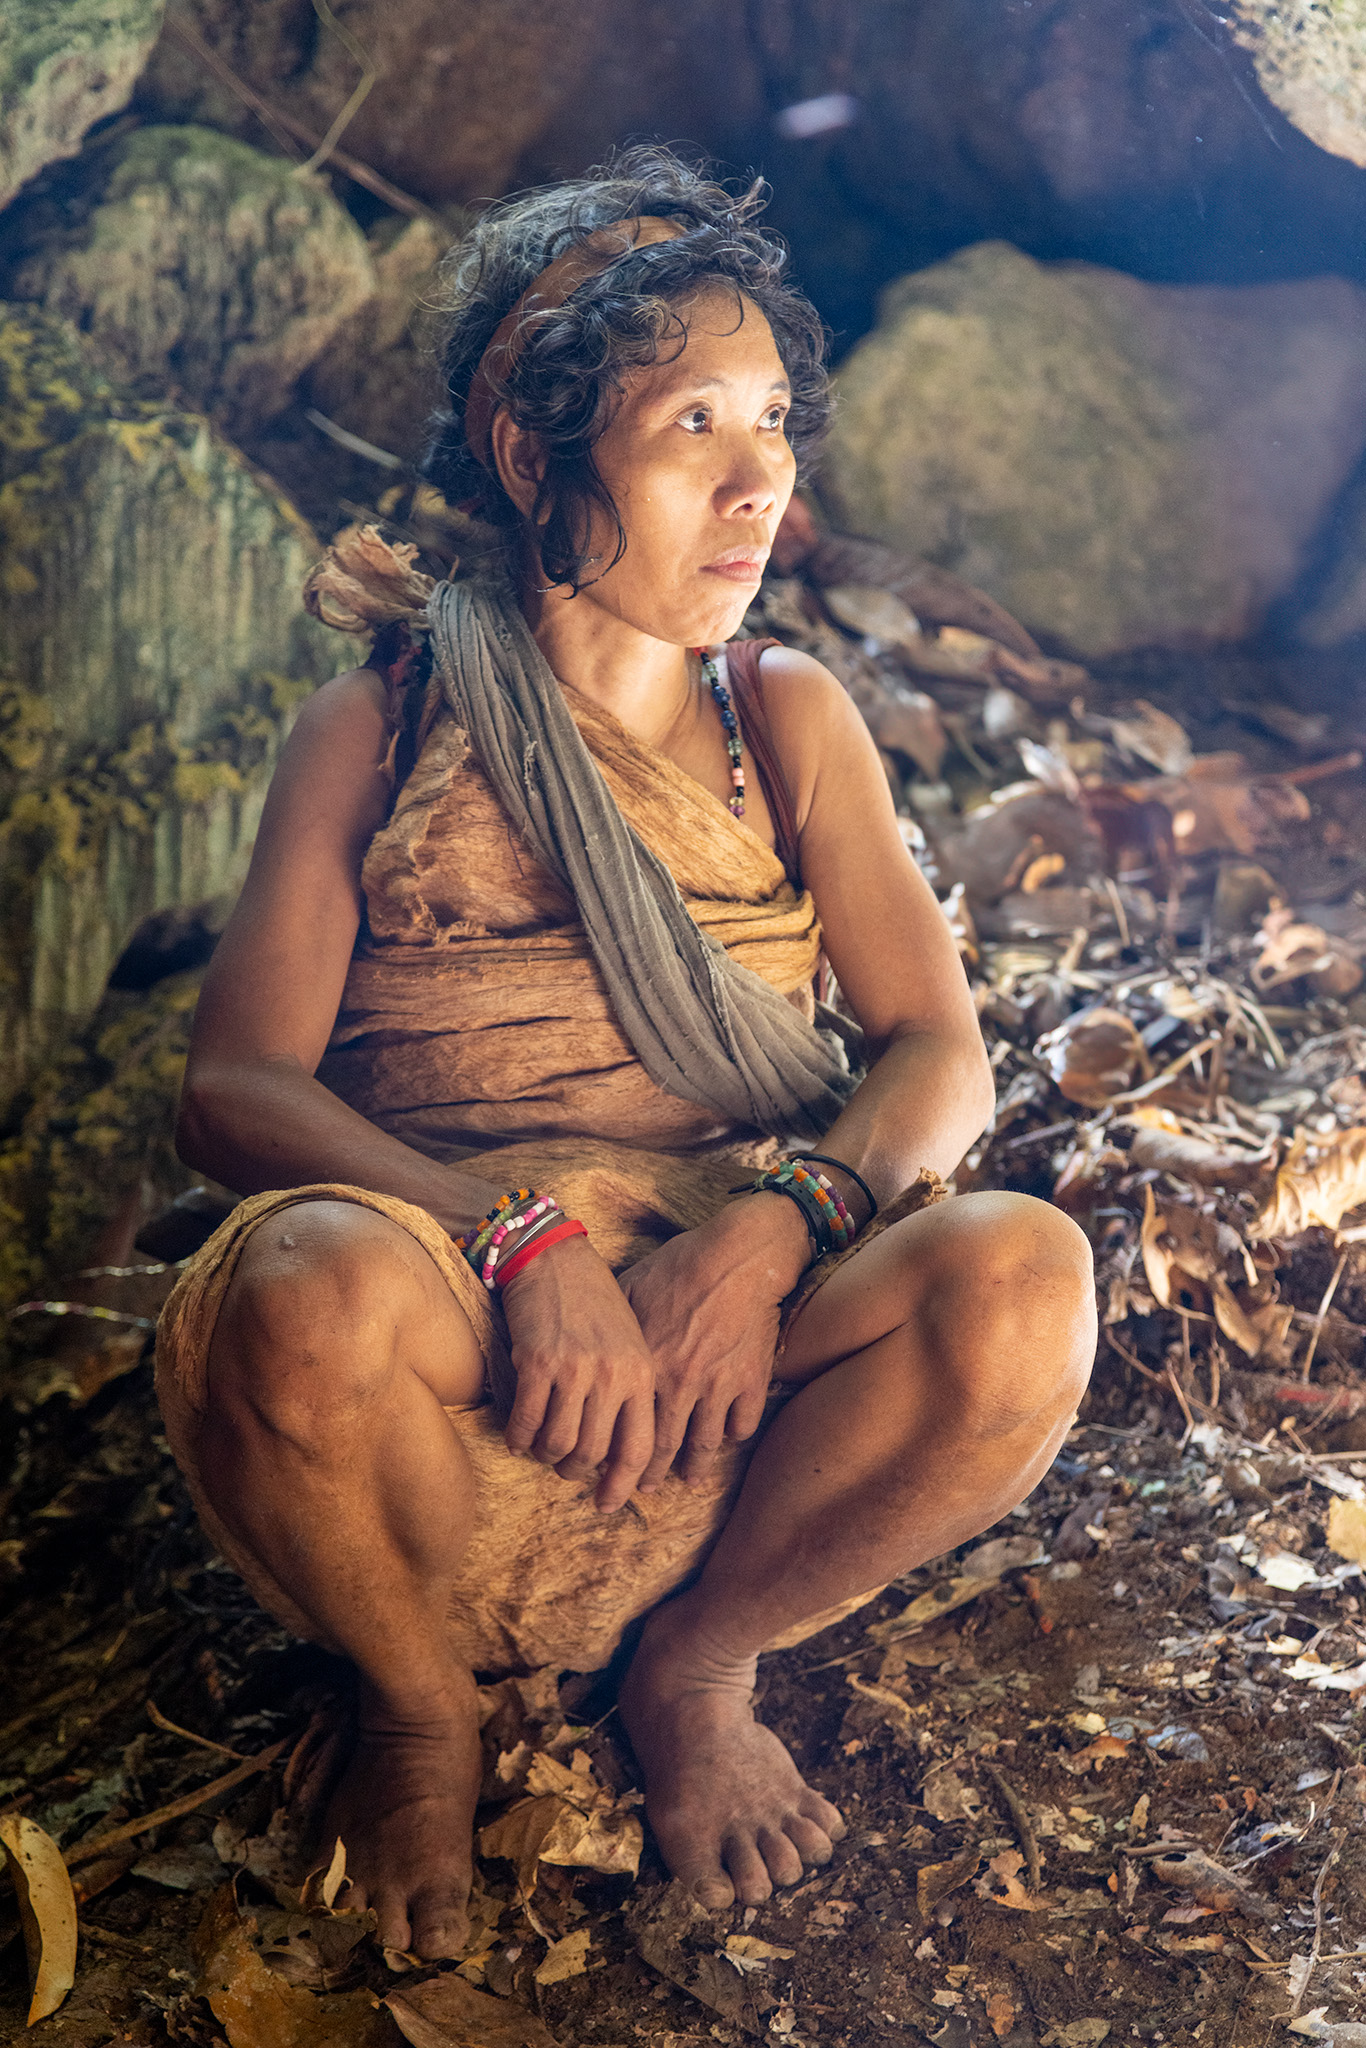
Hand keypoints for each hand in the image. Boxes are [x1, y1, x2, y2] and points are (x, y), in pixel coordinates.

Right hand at [498, 1234, 655, 1511]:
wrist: (554, 1257)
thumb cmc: (593, 1303)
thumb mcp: (629, 1344)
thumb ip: (629, 1392)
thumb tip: (618, 1453)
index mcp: (640, 1373)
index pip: (639, 1448)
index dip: (623, 1484)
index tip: (607, 1503)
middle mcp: (611, 1375)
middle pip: (593, 1454)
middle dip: (574, 1470)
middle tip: (563, 1468)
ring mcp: (573, 1370)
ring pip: (558, 1444)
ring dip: (544, 1455)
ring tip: (540, 1449)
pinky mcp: (536, 1363)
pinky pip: (524, 1423)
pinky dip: (517, 1438)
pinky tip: (516, 1436)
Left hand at [620, 1194, 810, 1493]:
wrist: (739, 1254)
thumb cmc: (681, 1264)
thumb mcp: (631, 1286)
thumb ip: (611, 1322)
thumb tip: (585, 1339)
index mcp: (645, 1365)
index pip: (622, 1426)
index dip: (611, 1455)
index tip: (603, 1471)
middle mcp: (679, 1383)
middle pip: (661, 1447)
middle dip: (648, 1477)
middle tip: (640, 1491)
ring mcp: (719, 1385)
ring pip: (703, 1445)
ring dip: (694, 1468)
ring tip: (688, 1480)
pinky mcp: (752, 1380)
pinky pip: (742, 1424)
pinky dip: (734, 1436)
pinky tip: (725, 1439)